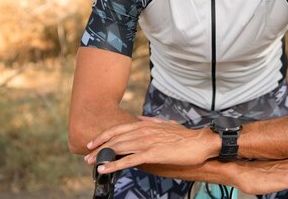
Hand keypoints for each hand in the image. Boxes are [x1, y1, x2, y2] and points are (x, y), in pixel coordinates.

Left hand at [85, 116, 218, 170]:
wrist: (200, 143)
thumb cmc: (185, 136)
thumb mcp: (165, 124)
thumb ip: (150, 121)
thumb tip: (139, 118)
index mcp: (145, 124)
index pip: (118, 128)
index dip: (104, 135)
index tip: (93, 142)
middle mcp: (143, 131)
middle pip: (115, 138)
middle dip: (99, 147)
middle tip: (87, 156)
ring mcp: (147, 142)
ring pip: (119, 148)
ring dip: (103, 156)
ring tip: (92, 162)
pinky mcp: (152, 154)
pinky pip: (129, 160)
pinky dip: (115, 164)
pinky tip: (105, 169)